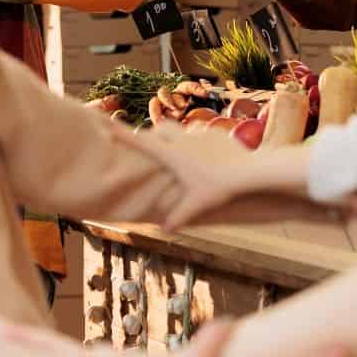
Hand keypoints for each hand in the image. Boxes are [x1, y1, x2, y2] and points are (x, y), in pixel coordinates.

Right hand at [111, 124, 306, 228]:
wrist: (250, 173)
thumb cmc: (219, 190)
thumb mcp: (196, 206)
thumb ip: (178, 217)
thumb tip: (164, 229)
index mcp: (171, 155)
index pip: (141, 141)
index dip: (122, 134)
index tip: (106, 126)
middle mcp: (182, 140)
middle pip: (159, 131)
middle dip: (153, 137)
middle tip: (150, 148)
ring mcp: (199, 134)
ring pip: (181, 131)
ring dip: (176, 139)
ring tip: (180, 155)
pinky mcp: (216, 133)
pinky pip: (202, 134)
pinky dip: (199, 143)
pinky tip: (207, 156)